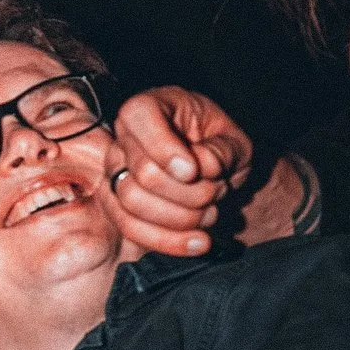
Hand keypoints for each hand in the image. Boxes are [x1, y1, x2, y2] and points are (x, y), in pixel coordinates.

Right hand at [108, 86, 251, 260]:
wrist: (213, 171)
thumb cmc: (219, 146)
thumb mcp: (235, 141)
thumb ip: (223, 150)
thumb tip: (202, 167)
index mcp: (149, 107)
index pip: (139, 117)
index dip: (165, 149)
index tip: (193, 171)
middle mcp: (124, 136)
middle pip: (143, 173)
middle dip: (188, 193)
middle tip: (216, 192)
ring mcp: (115, 172)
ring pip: (132, 204)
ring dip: (181, 217)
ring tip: (210, 214)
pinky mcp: (116, 205)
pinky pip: (131, 229)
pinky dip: (168, 241)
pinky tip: (199, 242)